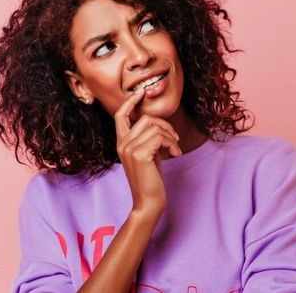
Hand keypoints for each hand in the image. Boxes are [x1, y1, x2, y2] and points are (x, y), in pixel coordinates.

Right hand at [113, 88, 182, 214]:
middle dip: (164, 125)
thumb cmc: (150, 179)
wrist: (148, 202)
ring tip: (175, 149)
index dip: (130, 102)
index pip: (120, 115)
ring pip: (154, 127)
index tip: (141, 93)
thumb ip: (146, 138)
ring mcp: (129, 149)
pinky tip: (175, 154)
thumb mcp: (147, 154)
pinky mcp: (140, 155)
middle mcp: (122, 144)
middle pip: (145, 119)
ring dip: (170, 136)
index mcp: (121, 143)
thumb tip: (157, 123)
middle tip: (173, 139)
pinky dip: (172, 143)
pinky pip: (160, 137)